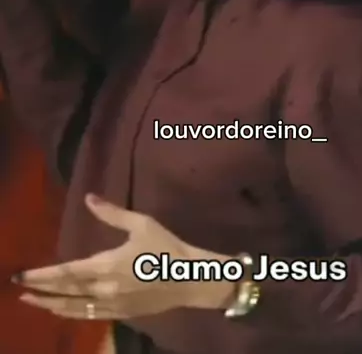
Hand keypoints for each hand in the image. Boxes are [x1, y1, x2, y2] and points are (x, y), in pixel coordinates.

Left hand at [15, 194, 234, 320]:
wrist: (189, 278)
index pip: (66, 272)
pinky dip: (71, 313)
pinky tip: (63, 311)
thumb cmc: (166, 247)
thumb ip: (112, 213)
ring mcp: (111, 305)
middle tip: (20, 288)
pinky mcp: (120, 314)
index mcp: (107, 264)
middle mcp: (104, 288)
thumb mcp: (141, 223)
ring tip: (33, 302)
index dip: (42, 275)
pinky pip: (89, 317)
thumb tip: (89, 198)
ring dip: (51, 305)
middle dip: (40, 291)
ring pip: (73, 308)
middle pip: (65, 292)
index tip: (23, 275)